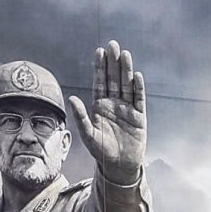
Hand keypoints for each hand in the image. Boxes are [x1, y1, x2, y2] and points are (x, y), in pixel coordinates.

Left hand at [75, 38, 147, 186]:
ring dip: (126, 69)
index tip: (99, 51)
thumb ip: (80, 116)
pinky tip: (137, 75)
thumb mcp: (88, 135)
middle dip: (113, 62)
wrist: (119, 166)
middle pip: (114, 79)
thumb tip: (71, 98)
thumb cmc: (101, 152)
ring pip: (126, 85)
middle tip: (112, 45)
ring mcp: (127, 109)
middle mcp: (114, 104)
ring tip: (124, 53)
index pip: (100, 82)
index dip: (100, 67)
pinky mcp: (139, 117)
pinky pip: (139, 99)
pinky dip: (139, 88)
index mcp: (100, 106)